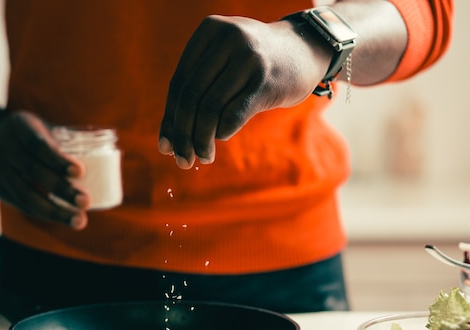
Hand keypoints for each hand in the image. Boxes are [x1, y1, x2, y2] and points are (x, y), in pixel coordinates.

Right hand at [0, 111, 90, 228]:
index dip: (58, 160)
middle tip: (86, 202)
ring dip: (55, 211)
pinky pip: (23, 205)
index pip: (38, 145)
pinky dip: (45, 213)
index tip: (81, 171)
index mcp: (19, 128)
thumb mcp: (42, 126)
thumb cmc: (30, 132)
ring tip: (79, 220)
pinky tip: (65, 219)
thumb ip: (65, 141)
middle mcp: (4, 149)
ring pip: (27, 195)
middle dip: (62, 189)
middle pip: (34, 172)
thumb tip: (106, 158)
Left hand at [158, 15, 331, 168]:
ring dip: (201, 140)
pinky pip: (233, 114)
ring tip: (200, 157)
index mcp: (209, 30)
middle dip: (182, 133)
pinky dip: (222, 132)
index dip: (169, 118)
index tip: (164, 146)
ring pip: (210, 108)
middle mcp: (228, 40)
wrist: (305, 50)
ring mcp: (248, 59)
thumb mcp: (221, 60)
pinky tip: (220, 139)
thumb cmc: (252, 63)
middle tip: (180, 159)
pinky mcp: (266, 81)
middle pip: (191, 97)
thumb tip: (167, 141)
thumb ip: (196, 89)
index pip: (179, 83)